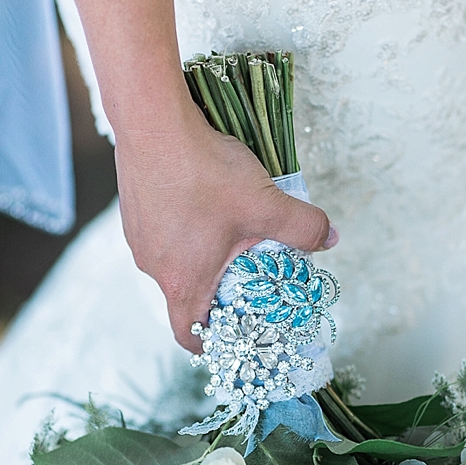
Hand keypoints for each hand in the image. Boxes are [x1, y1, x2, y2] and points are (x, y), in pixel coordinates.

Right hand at [115, 103, 335, 350]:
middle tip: (252, 279)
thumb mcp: (266, 205)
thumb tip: (330, 239)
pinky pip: (165, 235)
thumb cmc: (205, 172)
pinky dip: (188, 232)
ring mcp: (139, 238)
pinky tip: (209, 205)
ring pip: (176, 262)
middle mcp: (153, 266)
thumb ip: (304, 228)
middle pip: (188, 296)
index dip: (213, 342)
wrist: (153, 122)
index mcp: (182, 280)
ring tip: (236, 236)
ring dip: (205, 258)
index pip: (190, 332)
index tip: (235, 335)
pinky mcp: (135, 212)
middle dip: (221, 293)